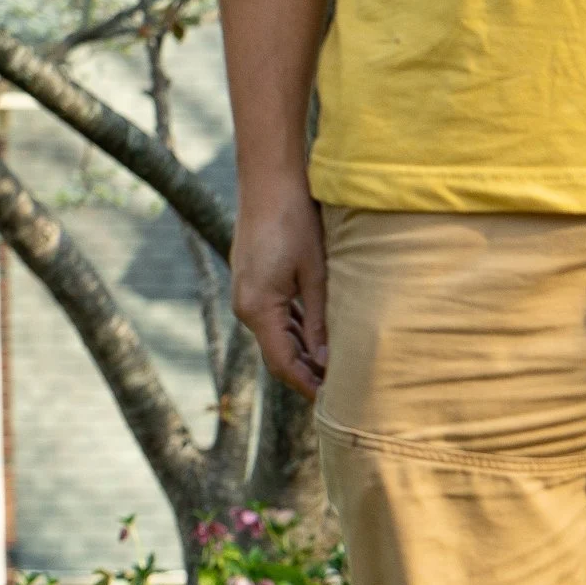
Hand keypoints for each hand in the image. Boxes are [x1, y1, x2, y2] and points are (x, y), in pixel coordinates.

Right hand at [231, 185, 328, 400]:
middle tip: (340, 393)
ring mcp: (246, 295)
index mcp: (257, 308)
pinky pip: (275, 318)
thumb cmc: (295, 223)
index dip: (306, 385)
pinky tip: (320, 340)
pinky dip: (296, 333)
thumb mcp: (317, 275)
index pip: (282, 363)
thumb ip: (320, 320)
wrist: (267, 182)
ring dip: (303, 355)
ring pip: (276, 337)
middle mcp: (245, 306)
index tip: (331, 402)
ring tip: (335, 372)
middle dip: (307, 375)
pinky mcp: (253, 284)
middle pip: (278, 355)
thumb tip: (328, 360)